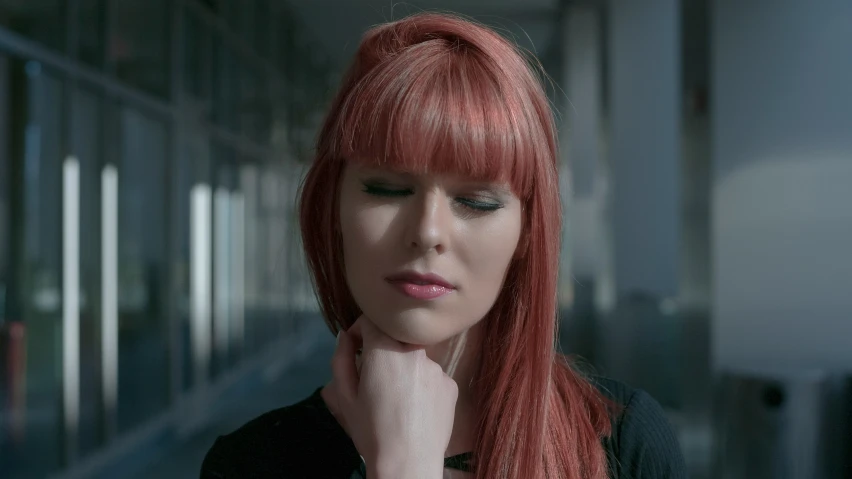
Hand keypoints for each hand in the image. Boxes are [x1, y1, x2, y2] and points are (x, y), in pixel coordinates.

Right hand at [323, 316, 457, 478]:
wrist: (408, 463)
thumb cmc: (371, 431)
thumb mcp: (344, 396)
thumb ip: (341, 358)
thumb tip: (345, 335)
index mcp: (385, 350)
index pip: (372, 320)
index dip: (360, 331)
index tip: (356, 347)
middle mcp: (415, 352)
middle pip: (396, 338)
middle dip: (383, 350)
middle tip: (374, 377)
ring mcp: (437, 368)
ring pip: (415, 357)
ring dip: (403, 368)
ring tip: (396, 399)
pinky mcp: (451, 384)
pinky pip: (431, 375)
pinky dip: (421, 385)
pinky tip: (415, 408)